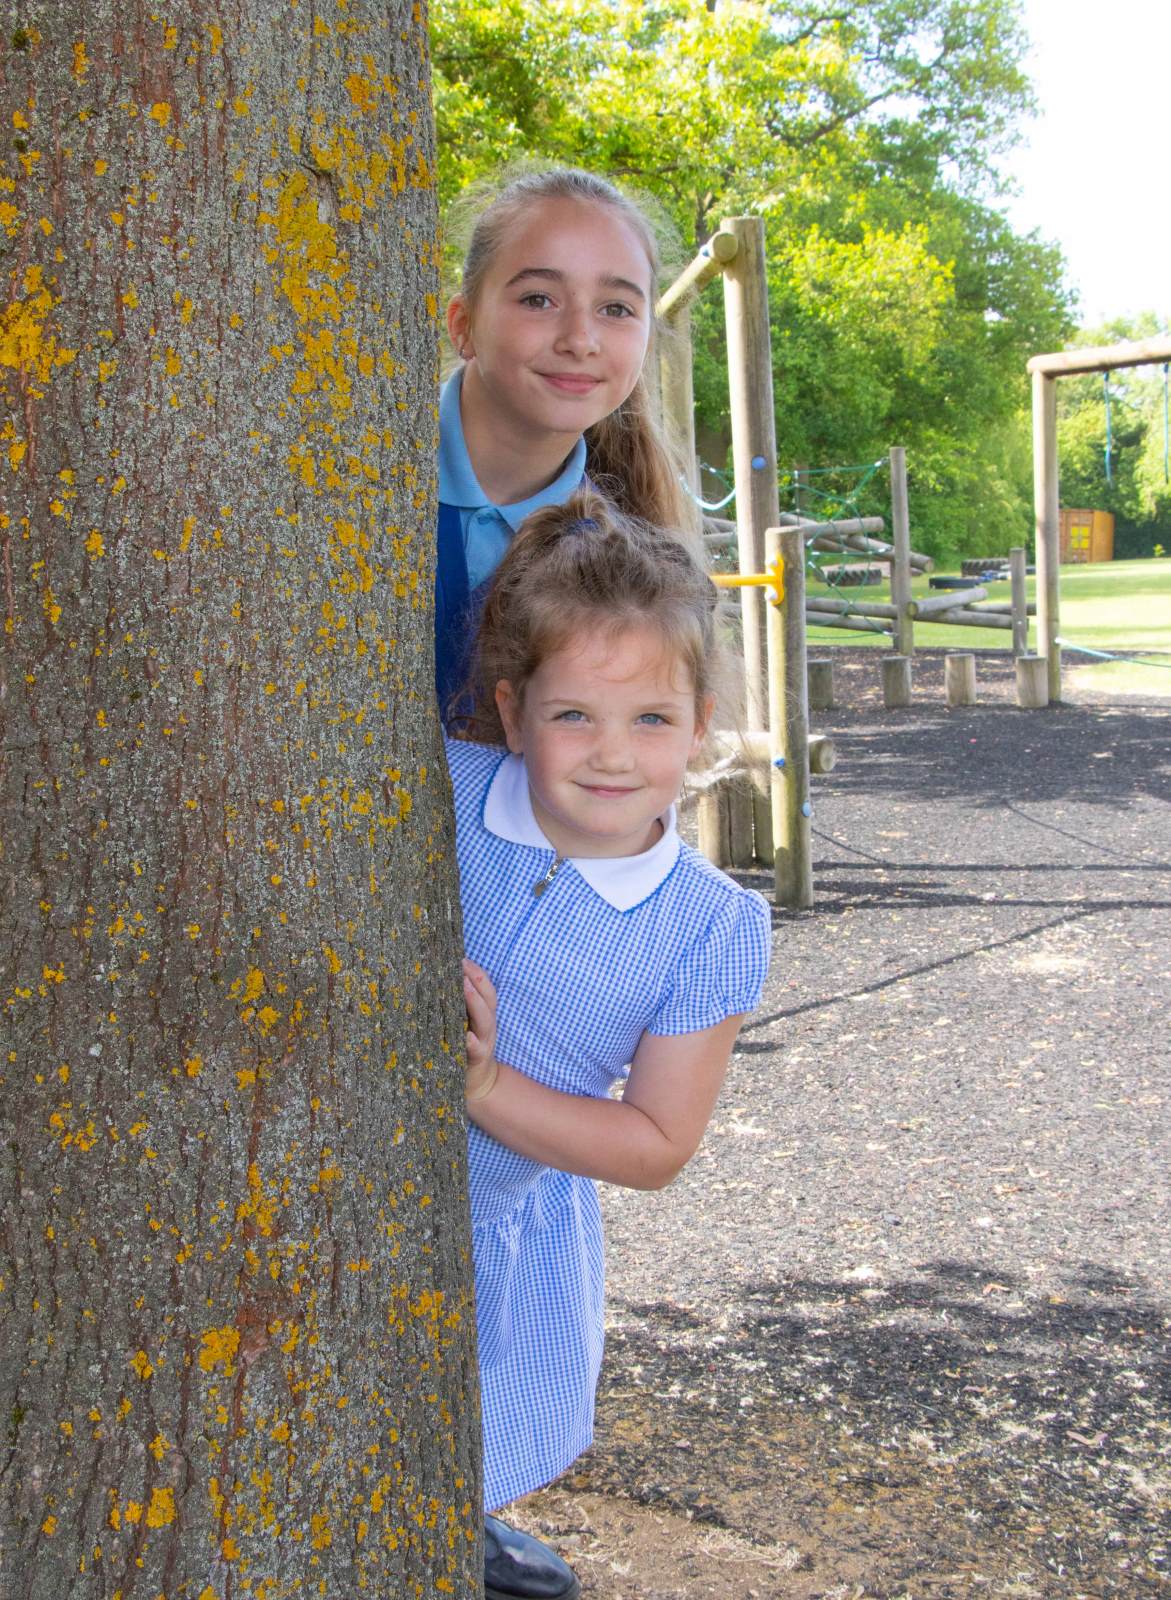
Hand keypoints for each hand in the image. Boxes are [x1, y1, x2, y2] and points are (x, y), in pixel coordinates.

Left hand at [463, 958, 498, 1100]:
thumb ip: (456, 1004)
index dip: (476, 971)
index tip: (461, 956)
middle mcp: (487, 1024)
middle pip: (488, 998)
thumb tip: (436, 977)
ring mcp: (484, 1041)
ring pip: (484, 1019)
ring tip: (464, 987)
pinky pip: (475, 1049)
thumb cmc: (463, 1046)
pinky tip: (466, 1036)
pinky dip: (472, 1042)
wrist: (477, 1083)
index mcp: (484, 1012)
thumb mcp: (462, 1022)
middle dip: (477, 979)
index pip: (484, 986)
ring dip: (475, 1002)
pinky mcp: (476, 1059)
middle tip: (461, 964)